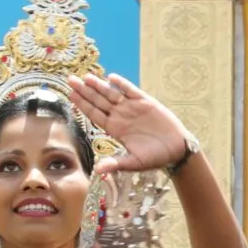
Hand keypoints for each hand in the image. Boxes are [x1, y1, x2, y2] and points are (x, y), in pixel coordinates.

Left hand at [66, 73, 191, 173]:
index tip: (70, 95)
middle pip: (99, 101)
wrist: (177, 150)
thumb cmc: (155, 158)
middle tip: (71, 80)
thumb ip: (117, 163)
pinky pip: (131, 91)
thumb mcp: (134, 163)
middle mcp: (120, 116)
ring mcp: (132, 107)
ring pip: (112, 94)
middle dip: (85, 91)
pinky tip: (111, 78)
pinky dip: (122, 84)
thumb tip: (98, 171)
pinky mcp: (146, 102)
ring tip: (86, 77)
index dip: (82, 104)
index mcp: (115, 129)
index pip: (94, 114)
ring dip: (99, 85)